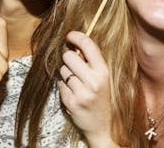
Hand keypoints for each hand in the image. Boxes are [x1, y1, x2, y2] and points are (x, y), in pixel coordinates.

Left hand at [59, 31, 115, 145]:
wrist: (103, 127)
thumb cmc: (102, 98)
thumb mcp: (104, 78)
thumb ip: (93, 61)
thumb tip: (76, 42)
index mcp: (104, 72)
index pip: (87, 44)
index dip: (75, 36)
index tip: (69, 36)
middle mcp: (93, 81)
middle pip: (69, 56)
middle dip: (69, 60)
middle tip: (75, 68)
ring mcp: (82, 93)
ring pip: (62, 70)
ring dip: (66, 74)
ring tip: (77, 84)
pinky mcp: (71, 102)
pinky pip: (60, 84)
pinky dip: (64, 87)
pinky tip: (73, 94)